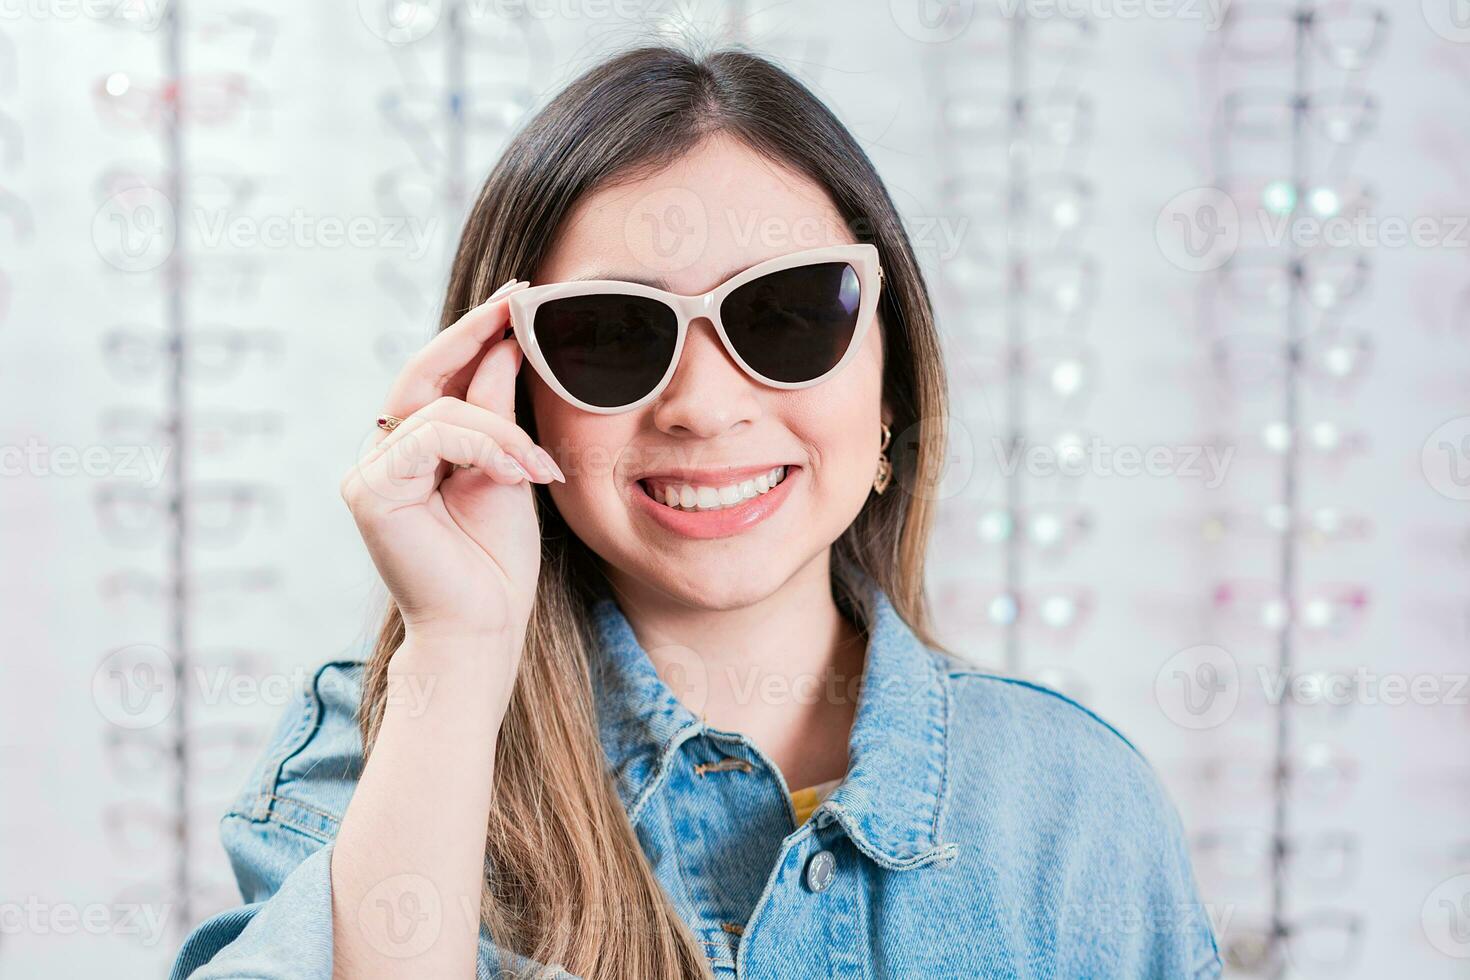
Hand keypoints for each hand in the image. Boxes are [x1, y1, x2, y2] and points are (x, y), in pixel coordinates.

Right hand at [340, 278, 560, 655]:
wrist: (487, 627)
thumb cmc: (497, 561)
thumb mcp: (508, 468)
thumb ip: (498, 411)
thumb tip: (504, 345)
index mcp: (414, 448)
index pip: (438, 375)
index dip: (475, 333)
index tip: (519, 296)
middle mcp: (384, 454)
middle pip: (424, 373)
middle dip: (474, 334)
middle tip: (521, 302)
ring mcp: (370, 472)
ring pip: (441, 410)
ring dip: (503, 431)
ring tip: (541, 467)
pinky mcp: (370, 492)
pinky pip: (434, 438)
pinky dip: (485, 448)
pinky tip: (520, 473)